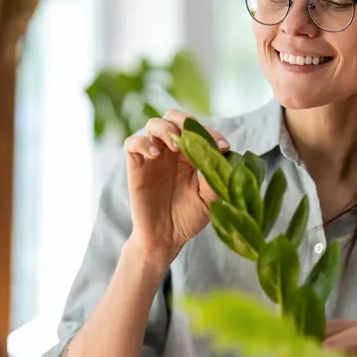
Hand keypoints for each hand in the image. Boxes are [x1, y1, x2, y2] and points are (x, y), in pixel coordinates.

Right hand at [123, 109, 229, 264]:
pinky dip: (143, 142)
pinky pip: (133, 142)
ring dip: (166, 129)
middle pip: (174, 117)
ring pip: (154, 124)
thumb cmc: (188, 218)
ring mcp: (153, 157)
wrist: (166, 239)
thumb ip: (215, 178)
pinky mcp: (136, 165)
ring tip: (176, 147)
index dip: (211, 133)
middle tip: (192, 136)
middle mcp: (171, 151)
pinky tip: (155, 154)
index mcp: (191, 155)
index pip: (199, 130)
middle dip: (184, 120)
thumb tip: (223, 155)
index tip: (223, 146)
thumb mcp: (209, 199)